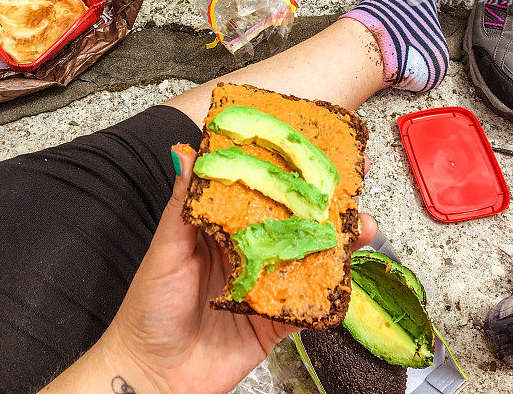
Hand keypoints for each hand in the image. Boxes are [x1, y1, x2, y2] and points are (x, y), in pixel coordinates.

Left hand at [99, 146, 378, 393]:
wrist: (153, 374)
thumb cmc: (149, 306)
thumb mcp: (165, 248)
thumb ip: (182, 204)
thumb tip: (183, 153)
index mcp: (223, 224)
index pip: (261, 185)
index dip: (286, 164)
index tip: (311, 142)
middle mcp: (250, 248)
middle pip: (294, 216)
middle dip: (327, 195)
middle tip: (355, 174)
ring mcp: (267, 282)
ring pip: (310, 253)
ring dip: (341, 239)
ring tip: (364, 225)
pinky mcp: (276, 318)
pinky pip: (309, 301)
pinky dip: (331, 287)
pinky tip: (349, 270)